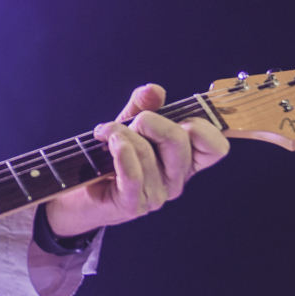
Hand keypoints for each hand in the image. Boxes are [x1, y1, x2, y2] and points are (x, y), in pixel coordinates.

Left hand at [43, 84, 228, 236]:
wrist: (78, 195)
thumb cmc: (108, 160)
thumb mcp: (128, 126)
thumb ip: (143, 106)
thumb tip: (154, 90)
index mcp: (184, 161)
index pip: (216, 147)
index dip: (202, 125)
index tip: (177, 117)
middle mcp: (176, 181)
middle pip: (181, 141)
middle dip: (151, 121)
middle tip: (132, 122)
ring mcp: (156, 196)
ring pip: (148, 153)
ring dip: (122, 133)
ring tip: (106, 133)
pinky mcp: (133, 205)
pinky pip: (133, 174)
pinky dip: (120, 151)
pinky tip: (108, 142)